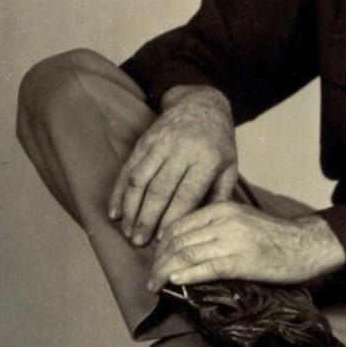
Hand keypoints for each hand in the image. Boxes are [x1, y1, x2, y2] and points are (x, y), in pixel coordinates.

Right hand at [109, 86, 237, 245]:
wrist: (200, 104)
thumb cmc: (218, 143)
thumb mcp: (230, 166)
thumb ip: (219, 196)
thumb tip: (204, 226)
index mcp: (207, 159)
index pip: (186, 194)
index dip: (171, 217)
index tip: (162, 239)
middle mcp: (181, 150)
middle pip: (159, 190)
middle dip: (146, 219)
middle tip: (139, 242)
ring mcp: (160, 144)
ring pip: (140, 180)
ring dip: (130, 208)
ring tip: (127, 231)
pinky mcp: (144, 142)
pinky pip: (128, 169)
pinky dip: (119, 192)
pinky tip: (115, 211)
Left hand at [149, 203, 345, 290]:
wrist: (307, 244)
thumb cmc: (276, 236)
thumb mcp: (243, 220)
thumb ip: (217, 227)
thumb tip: (189, 246)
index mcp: (222, 209)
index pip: (179, 224)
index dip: (161, 244)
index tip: (155, 259)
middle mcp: (224, 221)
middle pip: (178, 240)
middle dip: (158, 260)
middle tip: (151, 277)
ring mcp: (232, 241)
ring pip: (186, 254)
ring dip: (164, 271)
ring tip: (155, 285)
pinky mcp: (241, 261)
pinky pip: (205, 268)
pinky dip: (185, 275)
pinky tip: (174, 281)